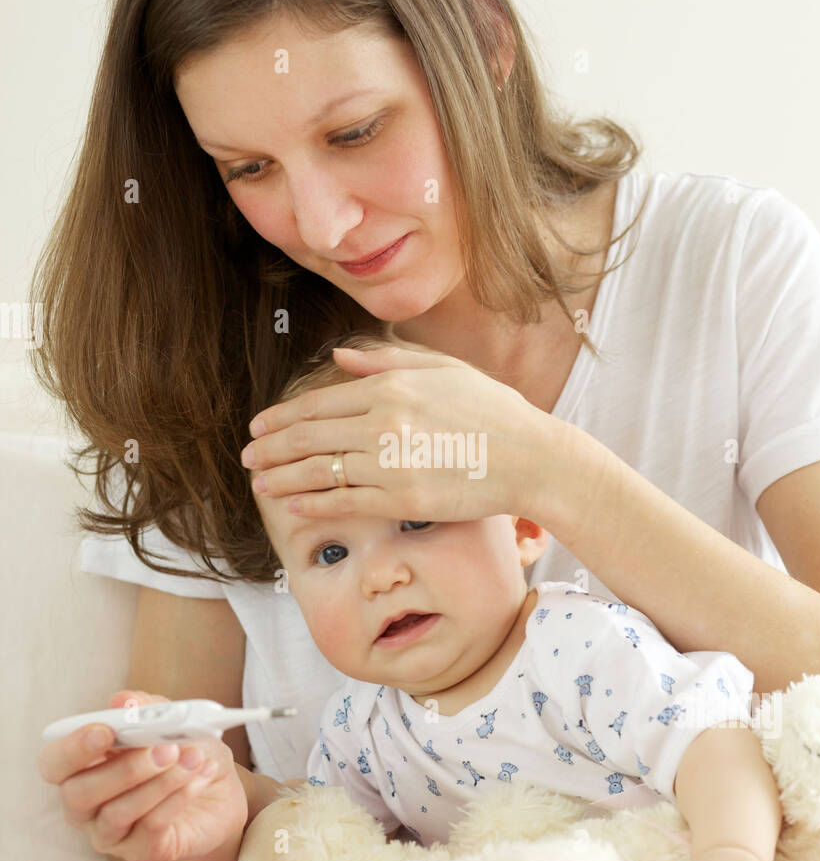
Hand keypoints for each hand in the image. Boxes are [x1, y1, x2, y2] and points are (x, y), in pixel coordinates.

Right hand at [38, 689, 249, 860]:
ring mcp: (110, 833)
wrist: (221, 789)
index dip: (73, 749)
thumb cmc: (183, 749)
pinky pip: (150, 829)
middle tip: (164, 747)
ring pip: (116, 814)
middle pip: (78, 794)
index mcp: (81, 766)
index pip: (54, 763)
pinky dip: (177, 799)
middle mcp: (86, 805)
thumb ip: (147, 708)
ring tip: (193, 758)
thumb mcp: (171, 720)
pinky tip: (199, 778)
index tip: (105, 731)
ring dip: (159, 782)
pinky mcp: (140, 852)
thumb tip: (123, 701)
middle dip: (123, 769)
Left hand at [240, 343, 550, 522]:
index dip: (281, 418)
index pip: (318, 404)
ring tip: (259, 483)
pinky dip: (313, 502)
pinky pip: (345, 501)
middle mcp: (384, 423)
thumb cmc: (492, 411)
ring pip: (319, 471)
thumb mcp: (442, 369)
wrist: (531, 458)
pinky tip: (293, 503)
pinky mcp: (402, 500)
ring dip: (281, 478)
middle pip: (309, 437)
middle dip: (270, 448)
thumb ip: (386, 361)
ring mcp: (391, 463)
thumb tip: (338, 358)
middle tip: (247, 457)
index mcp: (390, 387)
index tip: (259, 427)